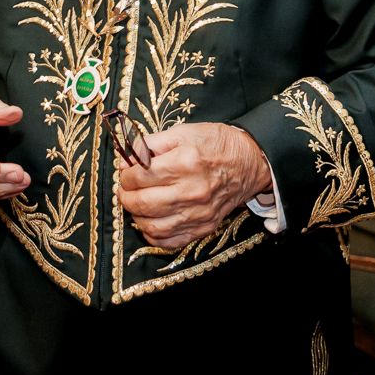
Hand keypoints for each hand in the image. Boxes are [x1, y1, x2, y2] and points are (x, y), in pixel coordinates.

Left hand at [115, 123, 270, 250]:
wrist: (250, 162)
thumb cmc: (215, 144)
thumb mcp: (183, 132)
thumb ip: (151, 143)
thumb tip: (126, 158)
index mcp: (184, 163)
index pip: (139, 177)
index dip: (125, 175)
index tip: (126, 172)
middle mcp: (191, 191)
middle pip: (142, 203)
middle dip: (126, 196)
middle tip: (125, 189)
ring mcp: (198, 213)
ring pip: (152, 227)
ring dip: (136, 217)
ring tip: (136, 204)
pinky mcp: (204, 227)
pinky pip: (170, 241)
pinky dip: (153, 235)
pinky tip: (151, 221)